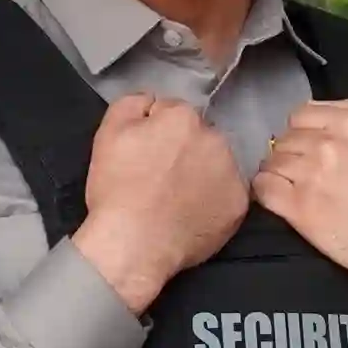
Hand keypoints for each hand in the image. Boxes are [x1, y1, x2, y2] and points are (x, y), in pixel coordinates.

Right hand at [73, 93, 248, 316]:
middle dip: (184, 148)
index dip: (155, 132)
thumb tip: (153, 103)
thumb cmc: (117, 189)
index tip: (145, 153)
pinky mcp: (239, 205)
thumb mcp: (108, 132)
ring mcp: (232, 172)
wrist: (133, 244)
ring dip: (202, 171)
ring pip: (216, 163)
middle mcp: (215, 138)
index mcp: (184, 117)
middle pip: (199, 136)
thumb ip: (133, 103)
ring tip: (177, 197)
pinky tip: (192, 213)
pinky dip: (213, 200)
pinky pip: (227, 193)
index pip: (172, 113)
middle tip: (160, 177)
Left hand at [251, 99, 347, 321]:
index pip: (301, 114)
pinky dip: (266, 194)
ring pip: (271, 162)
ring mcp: (311, 173)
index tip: (309, 151)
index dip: (302, 134)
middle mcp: (328, 141)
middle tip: (305, 178)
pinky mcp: (300, 208)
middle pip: (284, 139)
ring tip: (295, 193)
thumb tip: (322, 131)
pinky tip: (281, 203)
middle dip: (290, 156)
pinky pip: (263, 189)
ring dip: (278, 176)